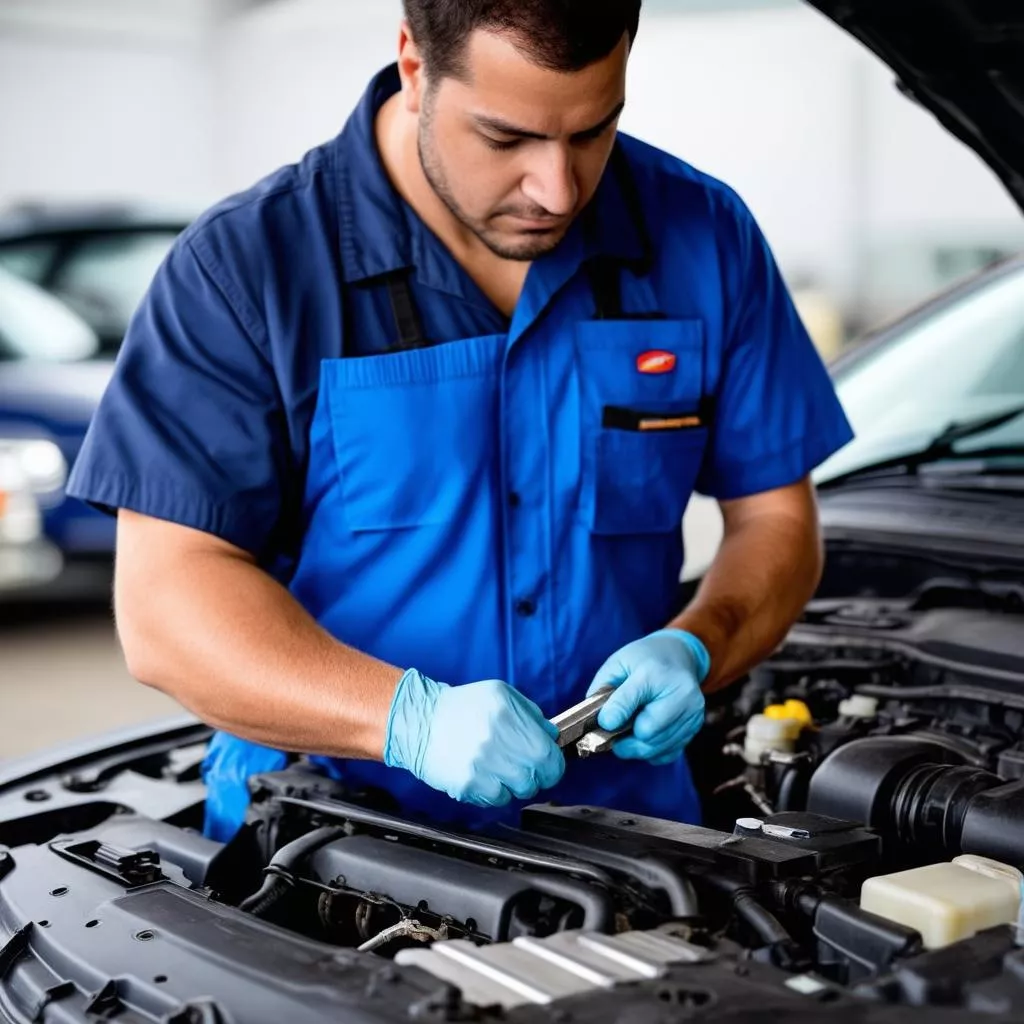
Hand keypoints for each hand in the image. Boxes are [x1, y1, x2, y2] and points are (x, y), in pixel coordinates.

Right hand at [384, 671, 564, 806]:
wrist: (420, 722)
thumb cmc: (460, 708)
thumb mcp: (500, 695)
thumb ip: (530, 714)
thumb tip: (551, 736)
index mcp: (509, 715)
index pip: (549, 754)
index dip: (553, 764)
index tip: (548, 764)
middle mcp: (497, 739)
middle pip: (537, 777)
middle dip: (537, 776)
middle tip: (524, 768)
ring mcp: (483, 764)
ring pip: (519, 791)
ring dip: (514, 784)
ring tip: (499, 769)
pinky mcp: (468, 784)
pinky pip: (497, 799)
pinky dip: (495, 792)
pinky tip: (484, 776)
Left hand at [587, 631, 709, 765]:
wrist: (679, 655)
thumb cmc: (644, 659)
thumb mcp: (618, 663)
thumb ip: (602, 689)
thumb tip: (596, 720)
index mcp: (654, 672)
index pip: (630, 701)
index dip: (611, 717)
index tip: (603, 724)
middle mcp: (680, 693)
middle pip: (646, 733)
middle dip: (624, 737)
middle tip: (613, 732)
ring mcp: (692, 711)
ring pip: (656, 747)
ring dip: (636, 746)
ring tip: (626, 734)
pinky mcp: (696, 726)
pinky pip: (668, 753)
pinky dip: (652, 750)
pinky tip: (645, 736)